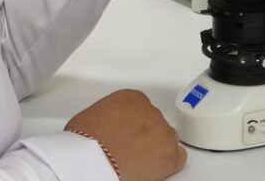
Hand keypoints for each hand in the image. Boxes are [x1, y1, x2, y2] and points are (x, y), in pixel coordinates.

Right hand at [65, 89, 186, 180]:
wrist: (94, 161)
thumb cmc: (86, 141)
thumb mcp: (88, 118)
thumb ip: (104, 117)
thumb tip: (102, 129)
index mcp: (130, 98)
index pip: (138, 107)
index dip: (131, 122)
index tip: (124, 131)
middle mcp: (150, 111)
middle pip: (152, 121)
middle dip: (144, 134)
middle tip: (129, 147)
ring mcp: (163, 133)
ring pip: (166, 138)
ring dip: (157, 146)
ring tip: (140, 159)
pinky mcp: (170, 156)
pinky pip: (178, 156)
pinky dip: (170, 161)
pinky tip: (158, 167)